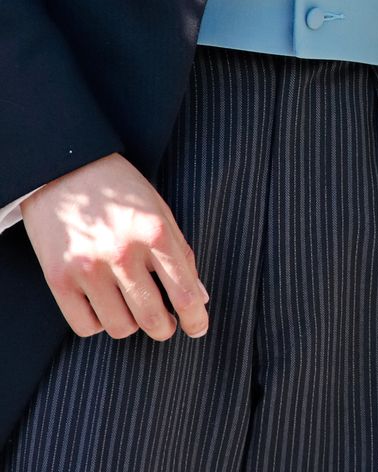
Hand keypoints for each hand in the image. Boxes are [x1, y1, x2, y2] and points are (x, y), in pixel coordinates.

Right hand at [21, 153, 208, 342]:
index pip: (184, 291)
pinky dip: (98, 323)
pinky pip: (86, 327)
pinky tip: (102, 304)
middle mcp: (122, 252)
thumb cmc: (117, 189)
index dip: (196, 318)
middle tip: (165, 324)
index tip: (198, 327)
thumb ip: (179, 251)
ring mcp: (88, 268)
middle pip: (153, 318)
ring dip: (131, 324)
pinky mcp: (59, 280)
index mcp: (153, 231)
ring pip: (120, 328)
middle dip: (165, 328)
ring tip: (131, 306)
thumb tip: (199, 297)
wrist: (62, 169)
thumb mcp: (157, 208)